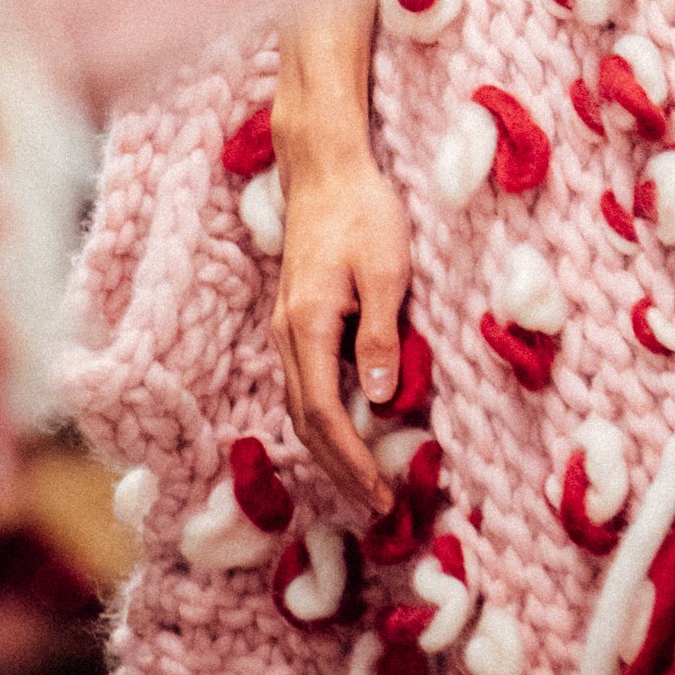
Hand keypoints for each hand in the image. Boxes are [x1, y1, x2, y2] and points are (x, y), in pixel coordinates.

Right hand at [271, 143, 412, 520]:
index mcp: (308, 326)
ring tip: (365, 482)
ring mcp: (287, 326)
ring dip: (330, 448)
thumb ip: (382, 337)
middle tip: (377, 505)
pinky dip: (324, 418)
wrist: (325, 169)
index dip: (352, 461)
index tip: (381, 494)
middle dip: (339, 469)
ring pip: (301, 405)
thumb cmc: (364, 212)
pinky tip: (350, 430)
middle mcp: (288, 333)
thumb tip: (381, 402)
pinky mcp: (295, 318)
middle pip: (306, 421)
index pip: (326, 415)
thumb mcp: (387, 271)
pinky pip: (305, 383)